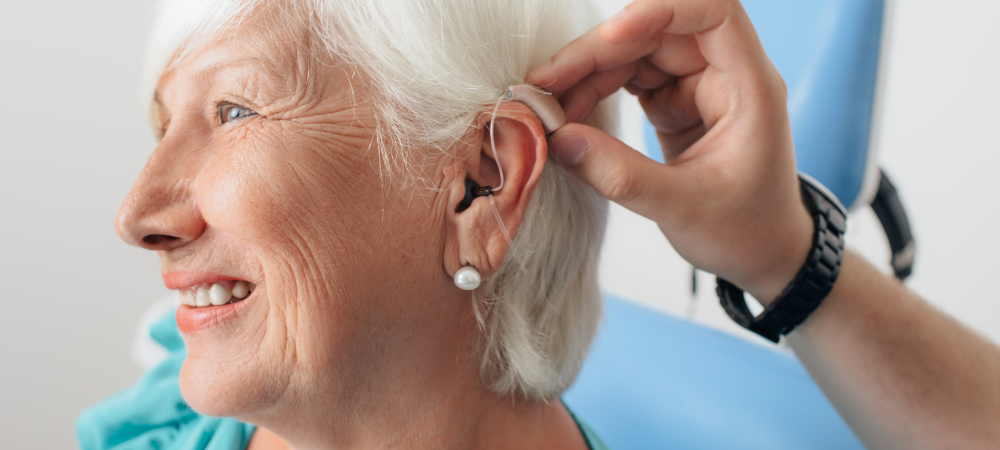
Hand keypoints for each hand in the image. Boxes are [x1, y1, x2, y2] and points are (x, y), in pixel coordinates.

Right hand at [527, 0, 812, 302]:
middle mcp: (725, 74)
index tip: (611, 35)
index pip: (713, 14)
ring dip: (588, 74)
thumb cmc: (746, 231)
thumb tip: (561, 141)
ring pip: (635, 55)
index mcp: (749, 86)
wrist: (763, 254)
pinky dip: (594, 93)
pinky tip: (568, 114)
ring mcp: (698, 86)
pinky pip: (628, 81)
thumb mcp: (683, 208)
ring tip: (548, 106)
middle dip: (598, 53)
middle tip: (545, 85)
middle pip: (657, 33)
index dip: (660, 12)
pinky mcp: (676, 103)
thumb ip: (621, 176)